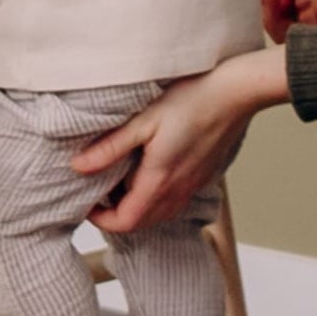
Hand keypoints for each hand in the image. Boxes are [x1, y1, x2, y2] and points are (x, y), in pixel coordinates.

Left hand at [70, 47, 289, 235]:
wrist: (237, 92)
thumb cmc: (192, 100)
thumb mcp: (143, 120)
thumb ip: (110, 147)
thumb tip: (79, 167)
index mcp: (160, 180)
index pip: (126, 222)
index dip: (101, 220)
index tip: (87, 203)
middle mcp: (179, 189)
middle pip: (142, 223)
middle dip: (116, 215)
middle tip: (98, 191)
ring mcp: (194, 184)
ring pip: (159, 214)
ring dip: (136, 207)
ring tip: (119, 181)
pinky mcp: (203, 175)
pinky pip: (174, 200)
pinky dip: (155, 197)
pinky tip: (147, 170)